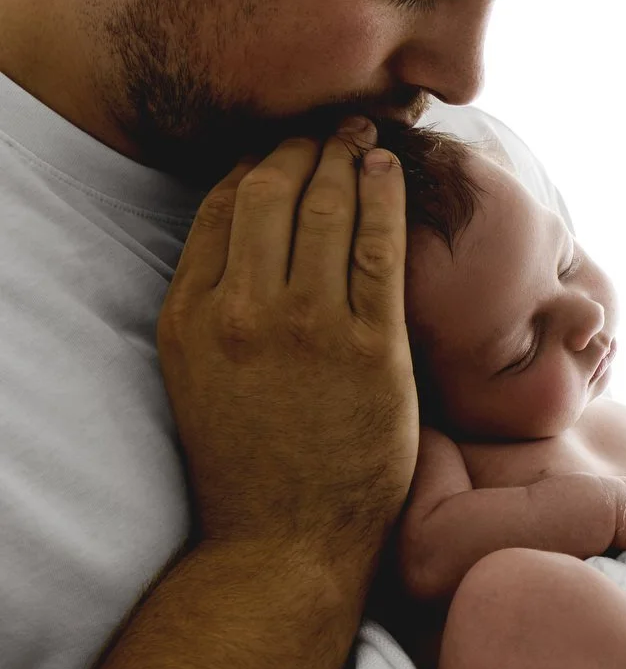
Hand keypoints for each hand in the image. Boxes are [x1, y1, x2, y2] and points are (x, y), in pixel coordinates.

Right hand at [156, 121, 418, 565]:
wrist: (283, 542)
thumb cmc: (250, 466)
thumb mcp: (200, 376)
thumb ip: (218, 309)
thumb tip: (251, 247)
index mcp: (189, 315)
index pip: (221, 208)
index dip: (257, 164)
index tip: (284, 147)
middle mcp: (241, 312)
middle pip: (271, 194)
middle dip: (303, 147)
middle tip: (331, 126)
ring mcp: (307, 328)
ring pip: (325, 210)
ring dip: (346, 160)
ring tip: (364, 137)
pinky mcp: (370, 349)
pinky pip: (378, 250)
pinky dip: (384, 200)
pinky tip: (392, 172)